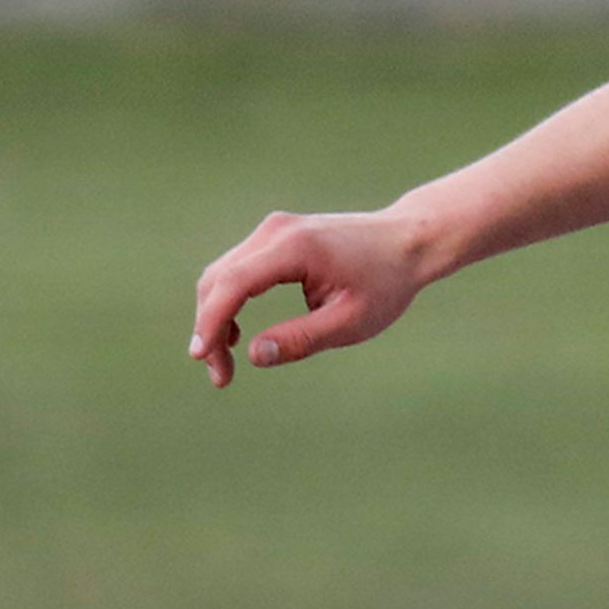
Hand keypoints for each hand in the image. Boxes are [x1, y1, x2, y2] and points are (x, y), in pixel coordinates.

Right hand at [188, 208, 437, 387]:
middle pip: (218, 279)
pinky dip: (227, 302)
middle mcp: (276, 231)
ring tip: (225, 364)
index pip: (234, 283)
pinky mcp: (275, 236)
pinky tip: (235, 335)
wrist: (407, 241)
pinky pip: (237, 270)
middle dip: (209, 328)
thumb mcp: (351, 322)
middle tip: (220, 377)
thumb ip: (302, 339)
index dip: (211, 321)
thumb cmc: (385, 283)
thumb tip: (254, 356)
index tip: (201, 357)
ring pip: (222, 274)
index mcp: (295, 249)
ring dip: (214, 317)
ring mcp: (273, 230)